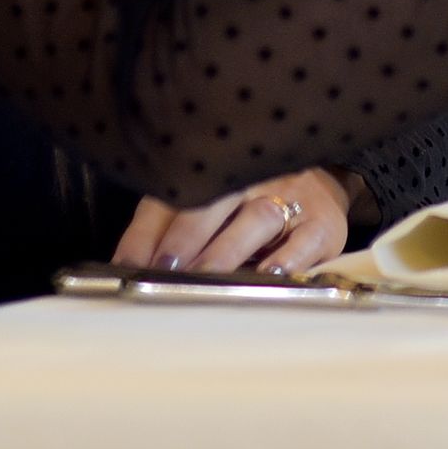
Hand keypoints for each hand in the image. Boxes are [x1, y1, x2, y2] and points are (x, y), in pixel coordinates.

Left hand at [117, 167, 351, 277]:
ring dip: (229, 250)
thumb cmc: (247, 203)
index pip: (173, 198)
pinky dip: (286, 260)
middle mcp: (252, 178)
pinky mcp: (323, 225)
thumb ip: (161, 229)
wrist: (322, 183)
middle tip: (166, 267)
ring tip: (206, 276)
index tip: (128, 266)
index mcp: (214, 172)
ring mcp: (291, 198)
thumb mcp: (205, 206)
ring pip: (258, 217)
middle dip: (187, 235)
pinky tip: (267, 276)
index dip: (147, 232)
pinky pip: (305, 240)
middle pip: (216, 199)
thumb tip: (124, 267)